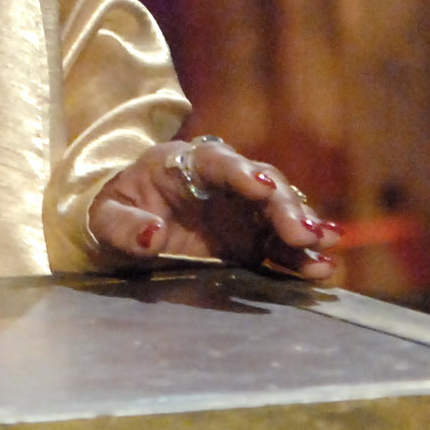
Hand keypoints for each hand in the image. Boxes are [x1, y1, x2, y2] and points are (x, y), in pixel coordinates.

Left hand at [89, 135, 346, 282]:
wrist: (122, 231)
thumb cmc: (112, 213)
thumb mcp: (104, 219)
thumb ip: (124, 226)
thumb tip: (151, 236)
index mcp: (182, 164)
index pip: (216, 161)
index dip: (241, 172)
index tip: (262, 186)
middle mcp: (221, 183)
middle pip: (261, 184)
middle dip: (284, 206)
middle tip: (303, 231)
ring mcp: (240, 211)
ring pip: (280, 212)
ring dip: (303, 228)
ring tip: (325, 249)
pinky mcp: (251, 241)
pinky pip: (280, 246)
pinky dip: (300, 257)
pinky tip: (321, 268)